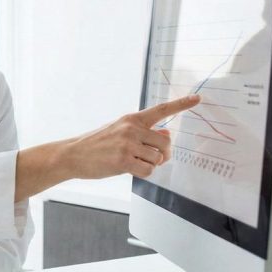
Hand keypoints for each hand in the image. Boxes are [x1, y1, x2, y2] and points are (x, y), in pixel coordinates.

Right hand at [67, 94, 199, 178]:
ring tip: (134, 163)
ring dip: (151, 165)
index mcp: (131, 119)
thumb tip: (166, 132)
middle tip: (155, 159)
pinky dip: (144, 173)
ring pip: (158, 158)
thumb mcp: (119, 131)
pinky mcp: (123, 161)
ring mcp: (127, 145)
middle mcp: (131, 129)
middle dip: (165, 154)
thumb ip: (143, 131)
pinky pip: (148, 170)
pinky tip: (130, 170)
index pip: (161, 110)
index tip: (198, 98)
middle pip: (166, 142)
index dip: (181, 104)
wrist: (73, 154)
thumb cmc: (97, 144)